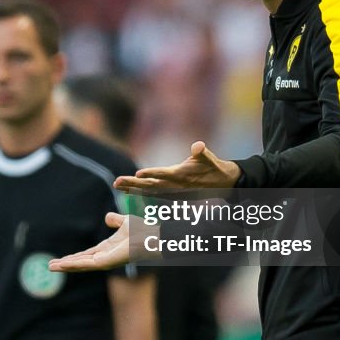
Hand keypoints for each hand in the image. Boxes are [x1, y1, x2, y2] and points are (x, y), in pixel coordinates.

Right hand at [48, 212, 157, 271]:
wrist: (151, 236)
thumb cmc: (143, 231)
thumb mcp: (124, 223)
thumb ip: (115, 221)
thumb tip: (107, 217)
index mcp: (106, 249)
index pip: (86, 255)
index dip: (73, 257)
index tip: (61, 260)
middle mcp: (104, 258)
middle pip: (81, 262)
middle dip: (66, 264)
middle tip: (50, 267)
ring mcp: (105, 261)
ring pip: (81, 265)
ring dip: (66, 266)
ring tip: (51, 267)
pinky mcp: (106, 262)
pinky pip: (87, 264)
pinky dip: (74, 264)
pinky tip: (64, 265)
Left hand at [114, 141, 239, 191]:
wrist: (222, 184)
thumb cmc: (214, 168)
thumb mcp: (210, 159)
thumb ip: (202, 153)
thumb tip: (198, 146)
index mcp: (182, 175)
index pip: (164, 174)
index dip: (151, 174)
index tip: (138, 174)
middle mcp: (174, 185)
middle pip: (150, 185)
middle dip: (133, 184)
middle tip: (116, 182)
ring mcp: (172, 190)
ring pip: (149, 190)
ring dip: (133, 188)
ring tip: (117, 185)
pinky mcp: (172, 193)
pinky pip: (153, 194)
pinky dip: (140, 192)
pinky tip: (128, 191)